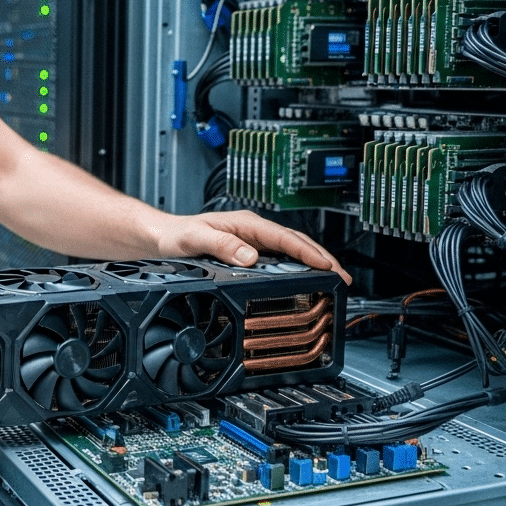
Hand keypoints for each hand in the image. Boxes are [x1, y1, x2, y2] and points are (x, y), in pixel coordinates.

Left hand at [155, 210, 351, 284]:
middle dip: (322, 259)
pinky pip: (280, 261)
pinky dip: (297, 270)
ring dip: (313, 265)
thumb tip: (251, 256)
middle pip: (296, 243)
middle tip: (343, 278)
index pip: (285, 237)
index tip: (326, 265)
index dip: (308, 252)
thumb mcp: (196, 239)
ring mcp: (252, 242)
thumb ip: (222, 246)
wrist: (162, 238)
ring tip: (334, 281)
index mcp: (246, 224)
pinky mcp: (249, 254)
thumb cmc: (176, 235)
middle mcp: (252, 231)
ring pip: (291, 252)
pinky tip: (306, 282)